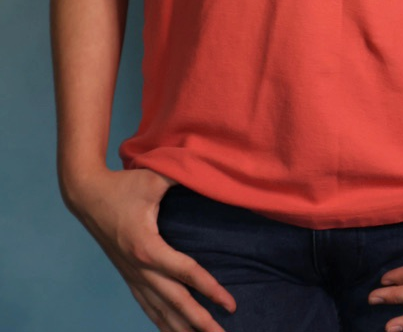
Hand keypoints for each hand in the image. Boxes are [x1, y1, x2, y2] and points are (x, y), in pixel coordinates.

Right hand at [66, 166, 236, 331]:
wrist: (86, 194)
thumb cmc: (123, 185)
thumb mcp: (154, 177)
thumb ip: (183, 177)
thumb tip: (210, 172)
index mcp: (147, 247)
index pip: (186, 273)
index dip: (210, 289)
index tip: (230, 304)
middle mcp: (139, 268)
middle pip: (174, 302)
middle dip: (199, 321)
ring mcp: (131, 274)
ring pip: (159, 310)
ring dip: (180, 328)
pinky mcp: (127, 275)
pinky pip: (146, 305)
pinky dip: (161, 321)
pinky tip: (172, 331)